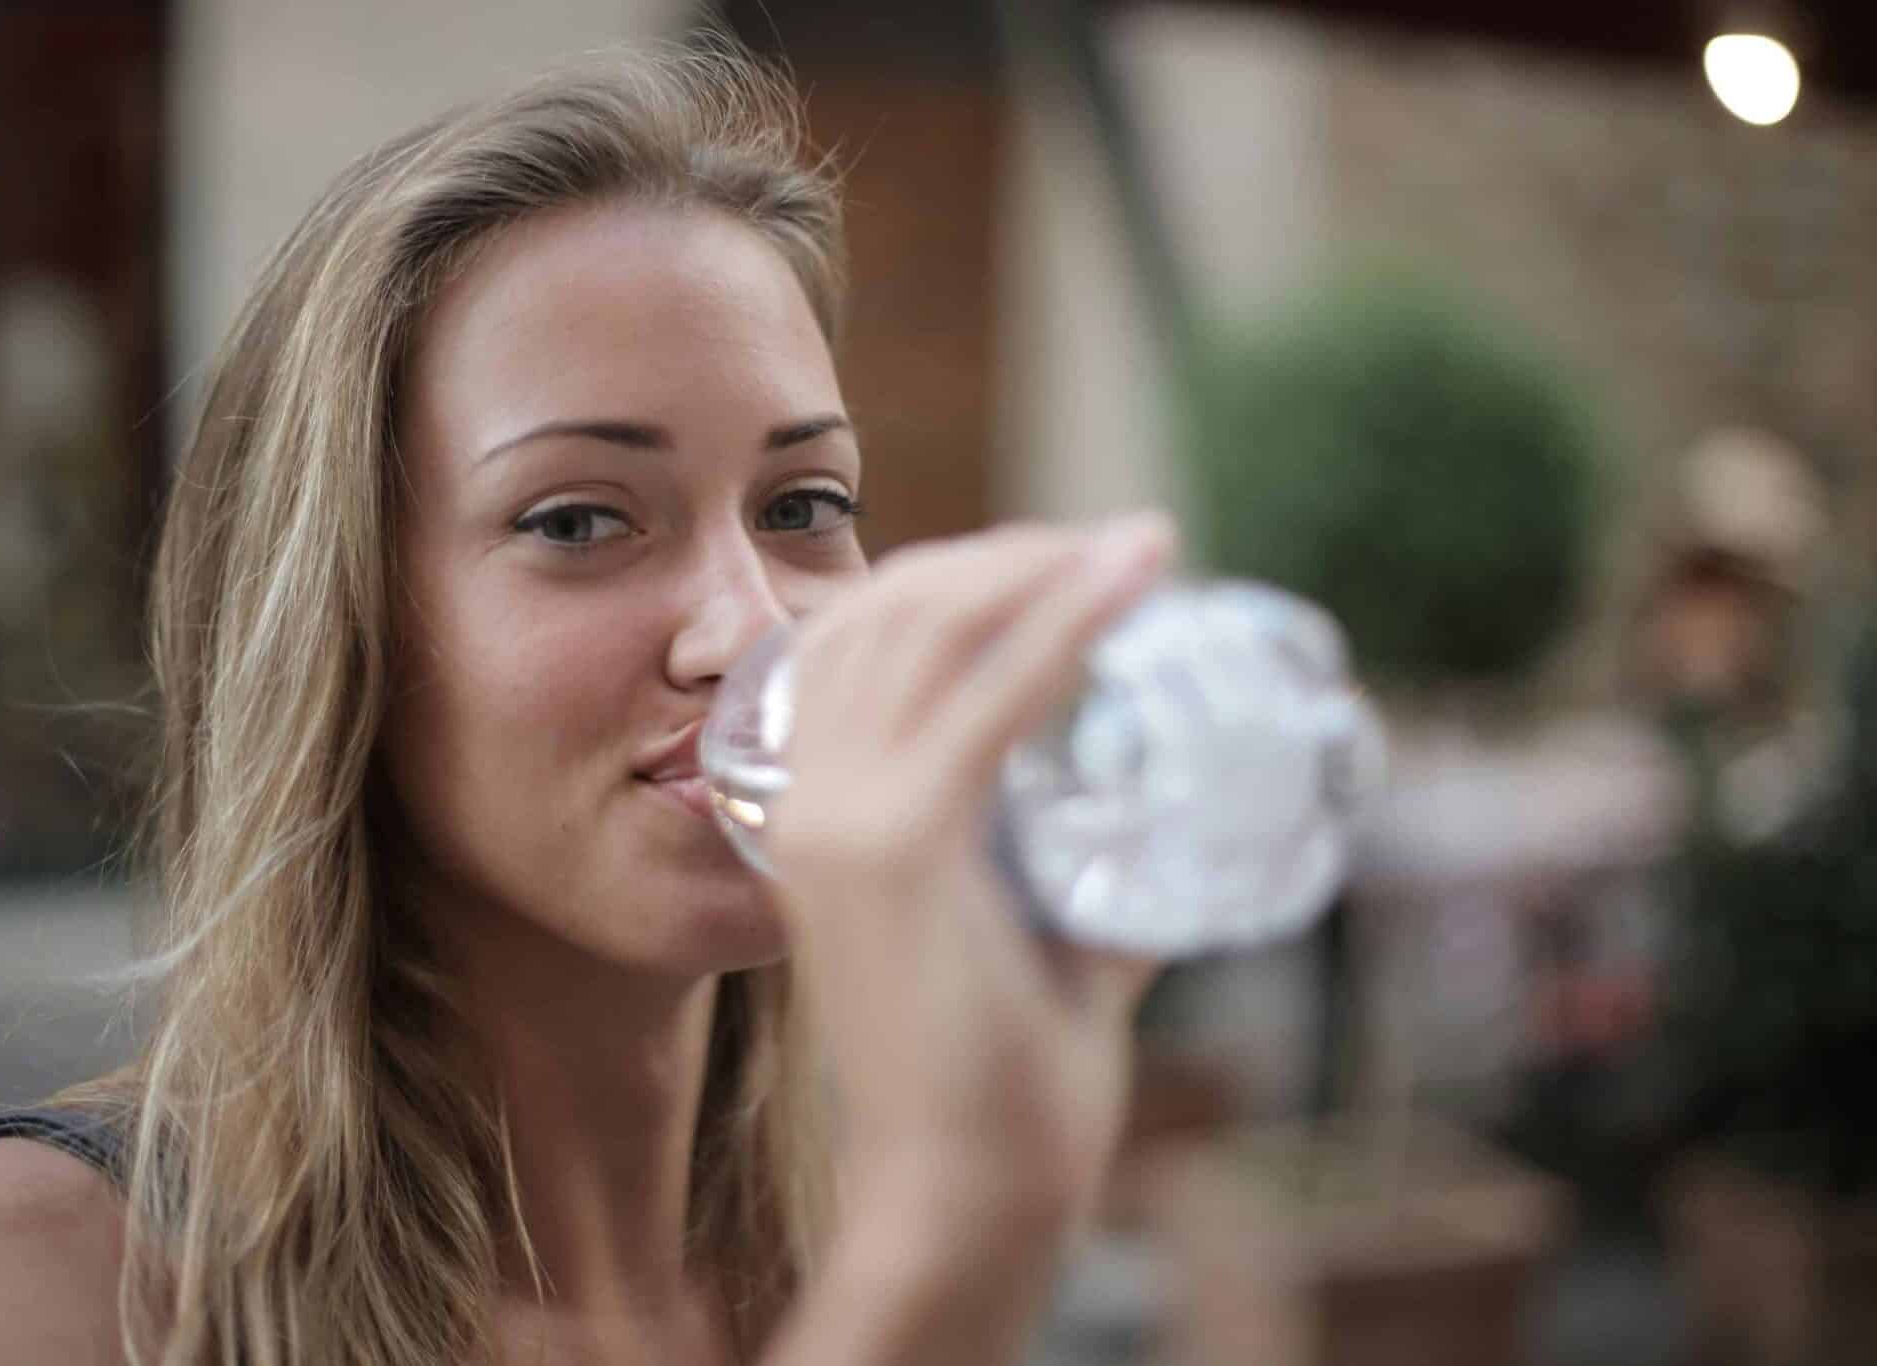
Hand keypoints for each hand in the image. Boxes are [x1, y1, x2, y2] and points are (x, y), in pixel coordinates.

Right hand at [764, 512, 1176, 1231]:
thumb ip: (1072, 863)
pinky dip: (1066, 624)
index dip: (954, 576)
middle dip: (1005, 556)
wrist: (964, 1191)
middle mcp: (807, 797)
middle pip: (892, 611)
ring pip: (931, 630)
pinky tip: (1133, 580)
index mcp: (811, 809)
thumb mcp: (1026, 927)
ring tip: (1134, 550)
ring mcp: (840, 817)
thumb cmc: (1000, 1079)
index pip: (857, 641)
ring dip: (1040, 568)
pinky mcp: (899, 845)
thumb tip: (1168, 810)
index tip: (1060, 562)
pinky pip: (989, 700)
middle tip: (1112, 547)